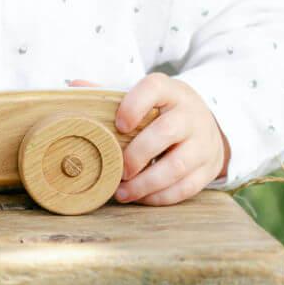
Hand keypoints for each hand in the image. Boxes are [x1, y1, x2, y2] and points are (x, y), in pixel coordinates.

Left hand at [68, 73, 229, 205]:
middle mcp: (190, 114)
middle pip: (167, 131)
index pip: (154, 88)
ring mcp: (204, 141)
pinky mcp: (209, 167)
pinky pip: (187, 187)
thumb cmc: (163, 111)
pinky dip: (161, 197)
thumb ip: (111, 94)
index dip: (134, 106)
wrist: (206, 124)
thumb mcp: (144, 97)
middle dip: (137, 154)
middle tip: (118, 170)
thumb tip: (74, 86)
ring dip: (146, 183)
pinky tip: (142, 198)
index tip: (119, 126)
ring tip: (123, 193)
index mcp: (170, 91)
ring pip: (178, 165)